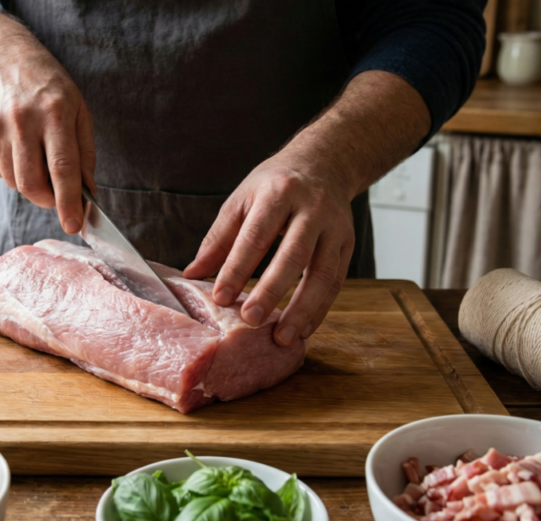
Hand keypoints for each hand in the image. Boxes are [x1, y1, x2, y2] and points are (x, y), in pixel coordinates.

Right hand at [0, 36, 95, 233]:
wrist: (1, 59)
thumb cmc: (48, 87)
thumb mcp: (78, 110)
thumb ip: (84, 153)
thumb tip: (87, 192)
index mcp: (54, 113)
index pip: (62, 169)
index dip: (69, 202)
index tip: (75, 225)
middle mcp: (22, 121)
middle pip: (32, 183)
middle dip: (48, 200)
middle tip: (57, 197)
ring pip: (15, 181)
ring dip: (31, 184)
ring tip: (38, 158)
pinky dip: (14, 172)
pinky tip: (19, 149)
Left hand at [183, 154, 354, 346]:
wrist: (324, 163)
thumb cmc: (274, 185)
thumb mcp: (241, 200)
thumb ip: (218, 239)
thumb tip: (192, 275)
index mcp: (278, 193)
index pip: (256, 235)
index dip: (237, 268)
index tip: (220, 298)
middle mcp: (311, 208)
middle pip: (293, 255)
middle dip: (272, 290)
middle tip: (251, 320)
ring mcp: (335, 227)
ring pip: (322, 274)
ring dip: (303, 309)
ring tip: (282, 338)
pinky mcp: (348, 244)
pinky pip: (336, 282)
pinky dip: (320, 309)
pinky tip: (303, 329)